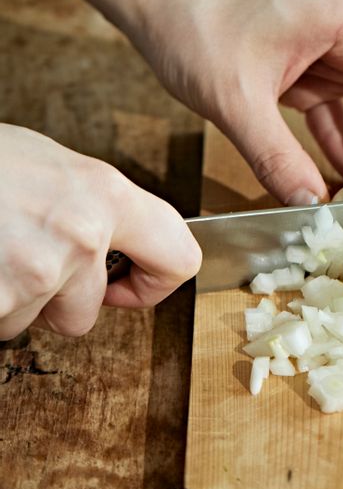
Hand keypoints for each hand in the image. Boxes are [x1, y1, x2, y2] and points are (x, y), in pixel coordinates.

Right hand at [0, 124, 200, 339]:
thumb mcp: (51, 165)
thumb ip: (95, 208)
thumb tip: (118, 246)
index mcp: (105, 195)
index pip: (179, 258)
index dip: (155, 281)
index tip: (127, 284)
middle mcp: (79, 237)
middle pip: (86, 314)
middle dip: (53, 300)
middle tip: (16, 254)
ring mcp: (33, 273)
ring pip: (29, 323)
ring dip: (8, 301)